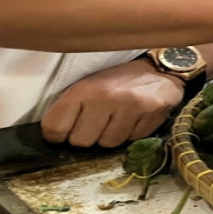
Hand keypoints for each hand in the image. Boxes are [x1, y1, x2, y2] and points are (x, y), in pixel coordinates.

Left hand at [41, 59, 182, 147]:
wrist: (159, 69)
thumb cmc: (116, 80)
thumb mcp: (88, 85)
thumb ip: (69, 109)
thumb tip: (53, 138)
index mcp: (85, 89)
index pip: (54, 128)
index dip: (58, 134)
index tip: (66, 129)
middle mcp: (107, 97)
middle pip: (81, 142)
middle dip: (87, 135)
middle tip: (97, 121)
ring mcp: (131, 107)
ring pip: (107, 144)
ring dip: (110, 136)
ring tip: (118, 118)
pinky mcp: (152, 115)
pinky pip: (131, 141)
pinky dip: (131, 133)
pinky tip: (134, 118)